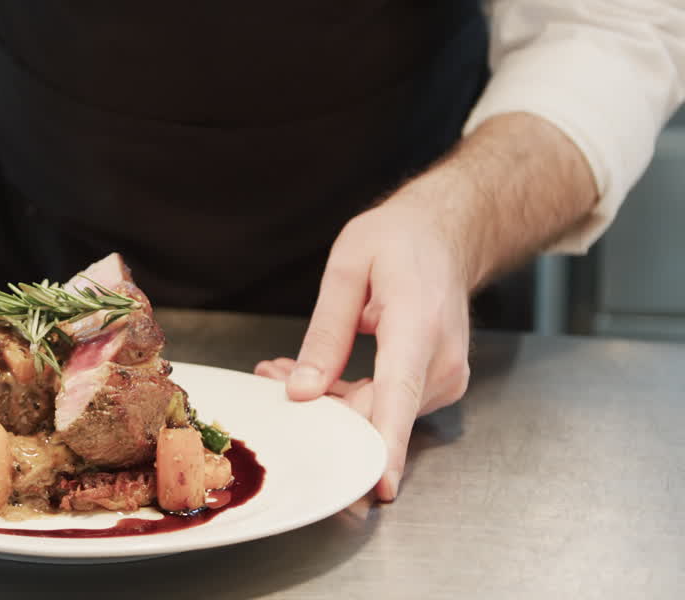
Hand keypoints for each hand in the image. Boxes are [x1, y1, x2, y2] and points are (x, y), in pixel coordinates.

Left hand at [255, 194, 470, 501]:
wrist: (446, 234)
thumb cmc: (399, 241)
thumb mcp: (348, 268)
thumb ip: (326, 333)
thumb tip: (301, 391)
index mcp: (418, 325)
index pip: (400, 396)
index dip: (387, 445)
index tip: (378, 485)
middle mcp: (440, 362)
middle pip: (376, 414)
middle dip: (318, 408)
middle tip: (272, 376)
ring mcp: (443, 377)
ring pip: (376, 414)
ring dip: (328, 400)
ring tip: (283, 369)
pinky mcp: (434, 385)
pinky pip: (386, 405)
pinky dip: (348, 396)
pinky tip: (313, 375)